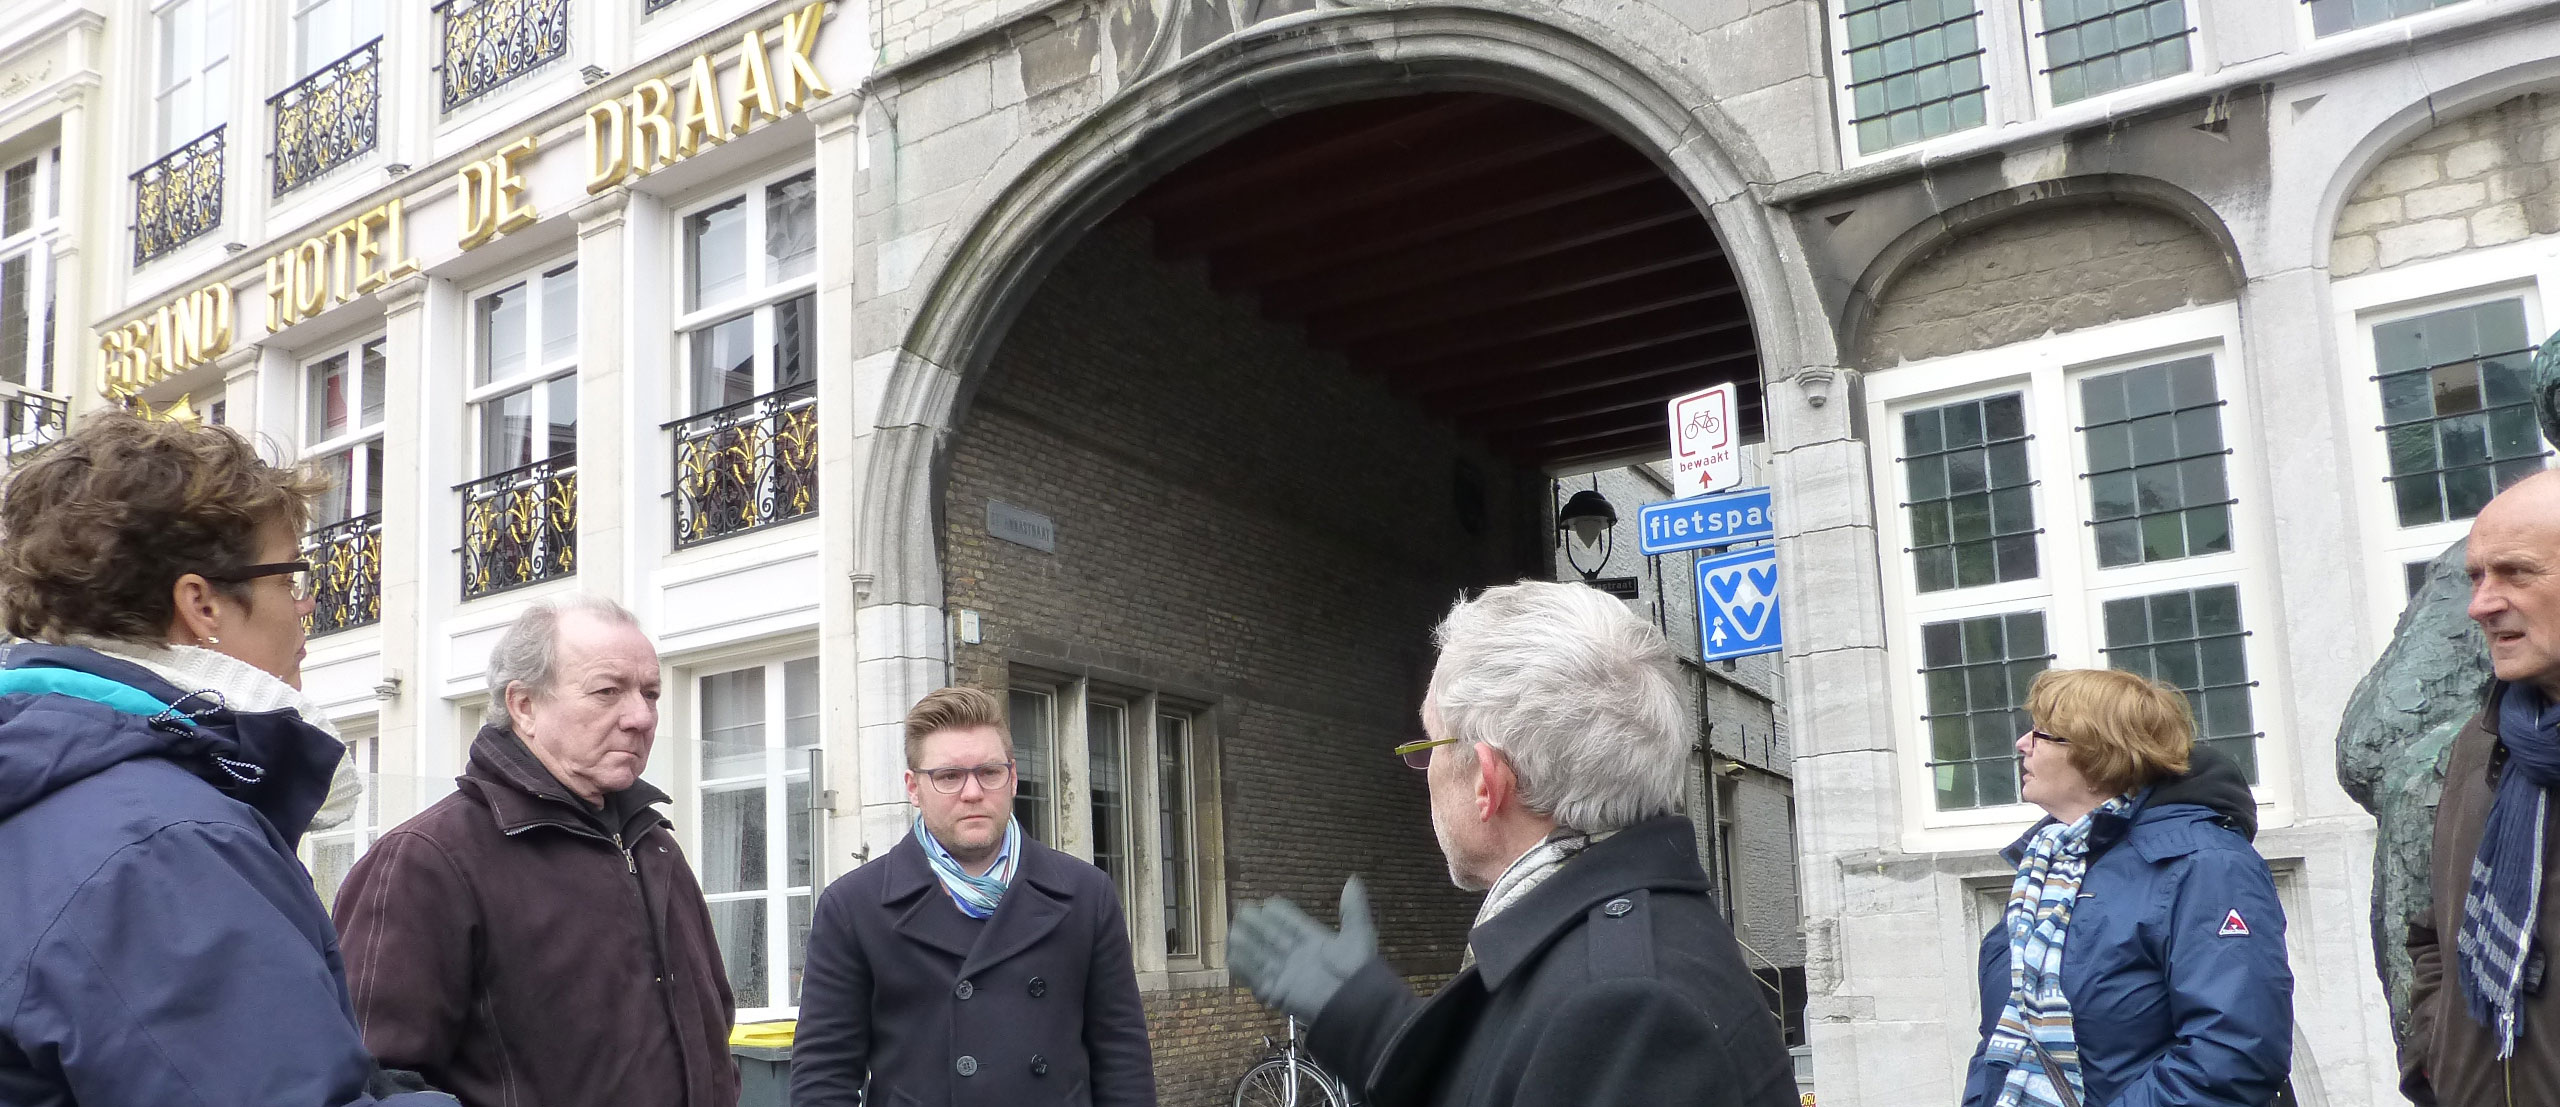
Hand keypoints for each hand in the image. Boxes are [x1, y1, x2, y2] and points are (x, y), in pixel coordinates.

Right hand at [1229, 876, 1377, 1023]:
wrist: (1354, 1007)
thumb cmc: (1356, 970)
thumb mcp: (1358, 934)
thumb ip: (1353, 909)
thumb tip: (1352, 879)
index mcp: (1317, 943)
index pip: (1294, 925)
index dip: (1281, 914)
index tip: (1268, 903)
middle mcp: (1299, 958)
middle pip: (1273, 938)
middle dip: (1257, 925)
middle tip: (1241, 910)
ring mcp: (1287, 975)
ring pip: (1261, 956)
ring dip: (1246, 943)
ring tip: (1232, 929)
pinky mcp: (1278, 993)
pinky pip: (1256, 978)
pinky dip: (1244, 967)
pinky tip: (1232, 953)